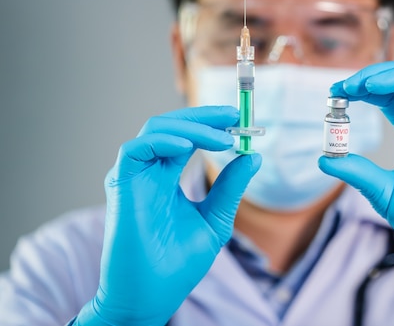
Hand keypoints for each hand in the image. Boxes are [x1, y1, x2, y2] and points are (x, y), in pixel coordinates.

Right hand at [76, 106, 260, 324]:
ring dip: (191, 126)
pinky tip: (190, 147)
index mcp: (166, 177)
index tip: (238, 119)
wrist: (152, 297)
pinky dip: (162, 141)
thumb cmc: (178, 263)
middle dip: (204, 116)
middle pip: (171, 125)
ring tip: (223, 137)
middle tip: (234, 116)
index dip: (211, 123)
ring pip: (155, 129)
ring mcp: (133, 176)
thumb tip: (253, 156)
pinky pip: (135, 149)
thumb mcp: (215, 219)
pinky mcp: (120, 185)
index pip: (187, 136)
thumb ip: (230, 188)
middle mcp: (149, 172)